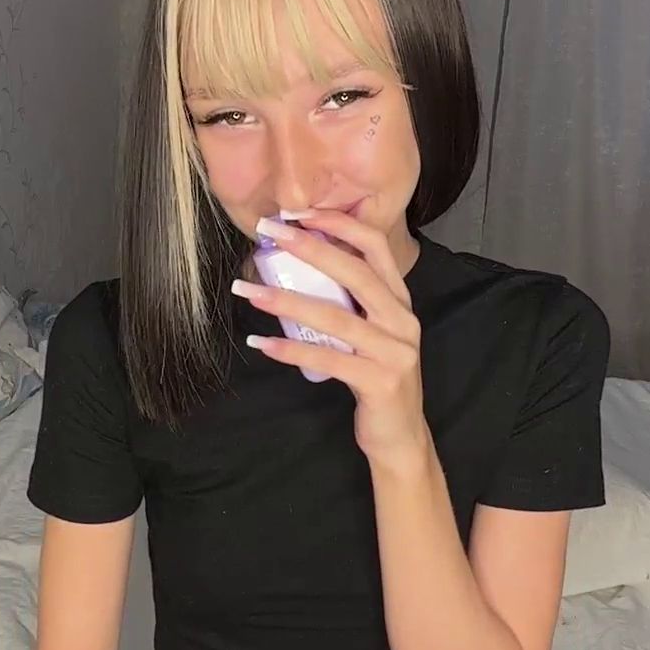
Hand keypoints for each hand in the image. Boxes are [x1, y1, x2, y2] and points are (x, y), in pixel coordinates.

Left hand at [232, 211, 428, 463]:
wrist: (399, 436)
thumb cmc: (376, 376)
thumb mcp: (370, 331)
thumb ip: (350, 300)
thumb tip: (300, 263)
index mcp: (399, 299)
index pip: (374, 246)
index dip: (338, 224)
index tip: (297, 213)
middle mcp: (402, 320)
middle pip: (355, 272)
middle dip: (309, 247)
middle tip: (268, 232)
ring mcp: (395, 351)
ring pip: (335, 317)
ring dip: (286, 300)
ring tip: (248, 290)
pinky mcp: (379, 382)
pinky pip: (328, 360)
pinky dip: (291, 350)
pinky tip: (262, 342)